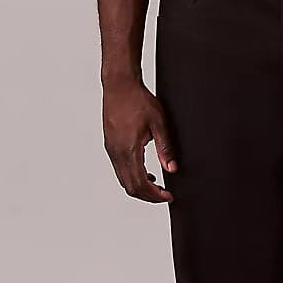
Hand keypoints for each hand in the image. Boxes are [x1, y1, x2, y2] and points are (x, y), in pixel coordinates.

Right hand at [101, 73, 177, 203]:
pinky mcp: (110, 146)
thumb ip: (165, 147)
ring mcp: (111, 150)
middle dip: (148, 196)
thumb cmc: (137, 100)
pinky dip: (132, 177)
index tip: (168, 196)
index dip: (155, 195)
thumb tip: (172, 168)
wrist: (119, 85)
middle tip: (164, 195)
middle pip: (130, 187)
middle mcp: (116, 153)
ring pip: (123, 180)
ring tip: (157, 185)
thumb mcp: (158, 122)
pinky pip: (120, 169)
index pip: (140, 183)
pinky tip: (145, 172)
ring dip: (139, 187)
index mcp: (128, 149)